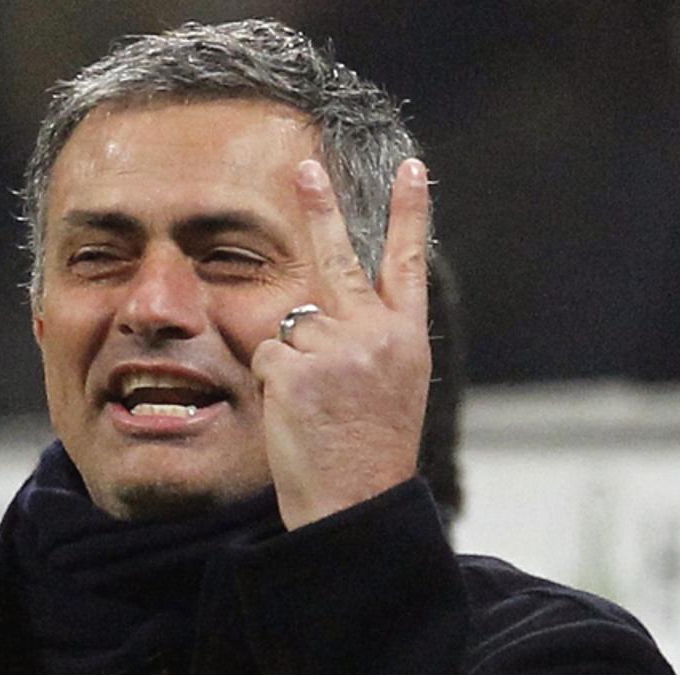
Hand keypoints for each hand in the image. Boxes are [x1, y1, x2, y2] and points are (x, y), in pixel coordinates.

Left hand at [251, 159, 431, 530]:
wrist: (356, 502)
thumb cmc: (369, 453)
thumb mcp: (391, 388)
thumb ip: (369, 343)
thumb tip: (322, 313)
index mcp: (406, 339)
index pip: (409, 264)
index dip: (410, 214)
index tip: (414, 169)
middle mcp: (375, 333)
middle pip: (339, 258)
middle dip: (320, 208)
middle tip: (304, 167)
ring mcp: (334, 347)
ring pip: (289, 327)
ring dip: (289, 363)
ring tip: (315, 408)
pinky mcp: (294, 366)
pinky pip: (265, 356)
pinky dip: (271, 384)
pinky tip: (297, 414)